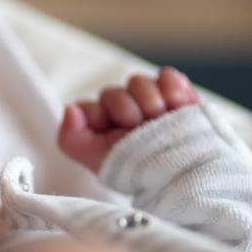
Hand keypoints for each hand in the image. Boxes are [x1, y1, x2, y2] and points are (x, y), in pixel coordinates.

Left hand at [58, 67, 199, 172]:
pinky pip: (167, 76)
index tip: (114, 131)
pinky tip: (177, 105)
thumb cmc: (136, 171)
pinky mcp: (176, 93)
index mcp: (100, 125)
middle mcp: (121, 109)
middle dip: (125, 110)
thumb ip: (70, 138)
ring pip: (138, 81)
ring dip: (149, 100)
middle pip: (112, 92)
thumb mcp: (98, 161)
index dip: (98, 115)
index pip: (86, 107)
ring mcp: (148, 99)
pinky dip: (172, 88)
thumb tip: (68, 107)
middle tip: (139, 127)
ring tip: (160, 119)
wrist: (184, 175)